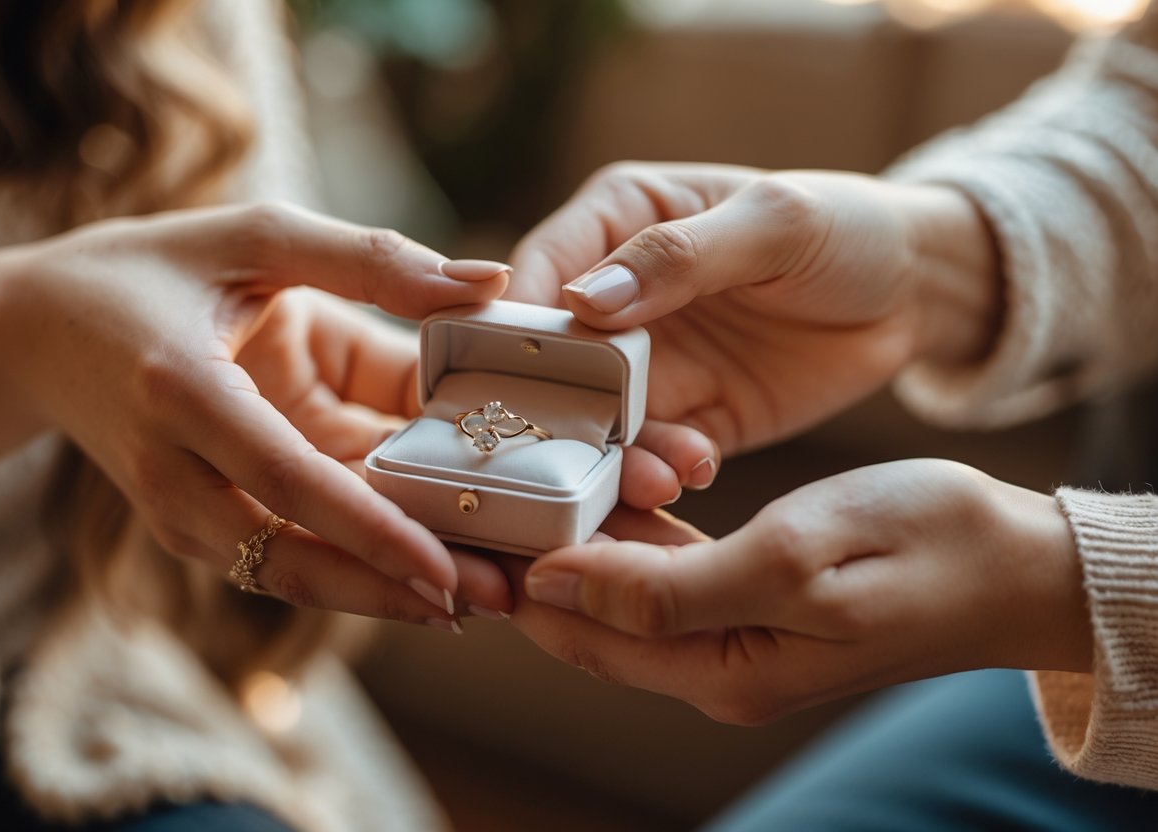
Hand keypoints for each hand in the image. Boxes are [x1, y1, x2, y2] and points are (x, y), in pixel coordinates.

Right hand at [0, 202, 510, 622]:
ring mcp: (174, 508)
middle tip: (495, 601)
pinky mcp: (189, 523)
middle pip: (289, 558)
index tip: (449, 568)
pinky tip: (421, 576)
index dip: (372, 531)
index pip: (289, 479)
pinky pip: (276, 557)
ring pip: (285, 575)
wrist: (39, 329)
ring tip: (479, 600)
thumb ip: (374, 260)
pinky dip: (347, 572)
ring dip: (379, 594)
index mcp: (183, 391)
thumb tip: (490, 283)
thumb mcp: (257, 239)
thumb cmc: (153, 270)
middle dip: (393, 589)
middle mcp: (170, 469)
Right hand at [508, 164, 1002, 458]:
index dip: (507, 333)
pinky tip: (695, 470)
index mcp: (615, 224)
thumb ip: (680, 258)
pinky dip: (658, 474)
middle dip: (555, 416)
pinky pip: (650, 458)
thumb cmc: (845, 229)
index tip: (499, 387)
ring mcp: (647, 368)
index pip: (535, 279)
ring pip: (594, 424)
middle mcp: (614, 301)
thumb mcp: (774, 223)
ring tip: (658, 476)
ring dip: (612, 456)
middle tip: (574, 456)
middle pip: (549, 366)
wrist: (914, 295)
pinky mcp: (687, 421)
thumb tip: (584, 302)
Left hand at [508, 460, 1090, 723]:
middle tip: (472, 483)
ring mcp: (728, 634)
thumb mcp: (791, 560)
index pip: (575, 632)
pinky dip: (629, 530)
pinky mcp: (747, 598)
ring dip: (574, 539)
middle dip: (526, 557)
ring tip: (520, 472)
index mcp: (714, 669)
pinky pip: (663, 569)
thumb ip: (665, 586)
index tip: (455, 518)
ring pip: (617, 589)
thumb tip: (554, 586)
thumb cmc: (920, 549)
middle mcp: (708, 664)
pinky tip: (602, 481)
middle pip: (582, 617)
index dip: (509, 580)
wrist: (1015, 562)